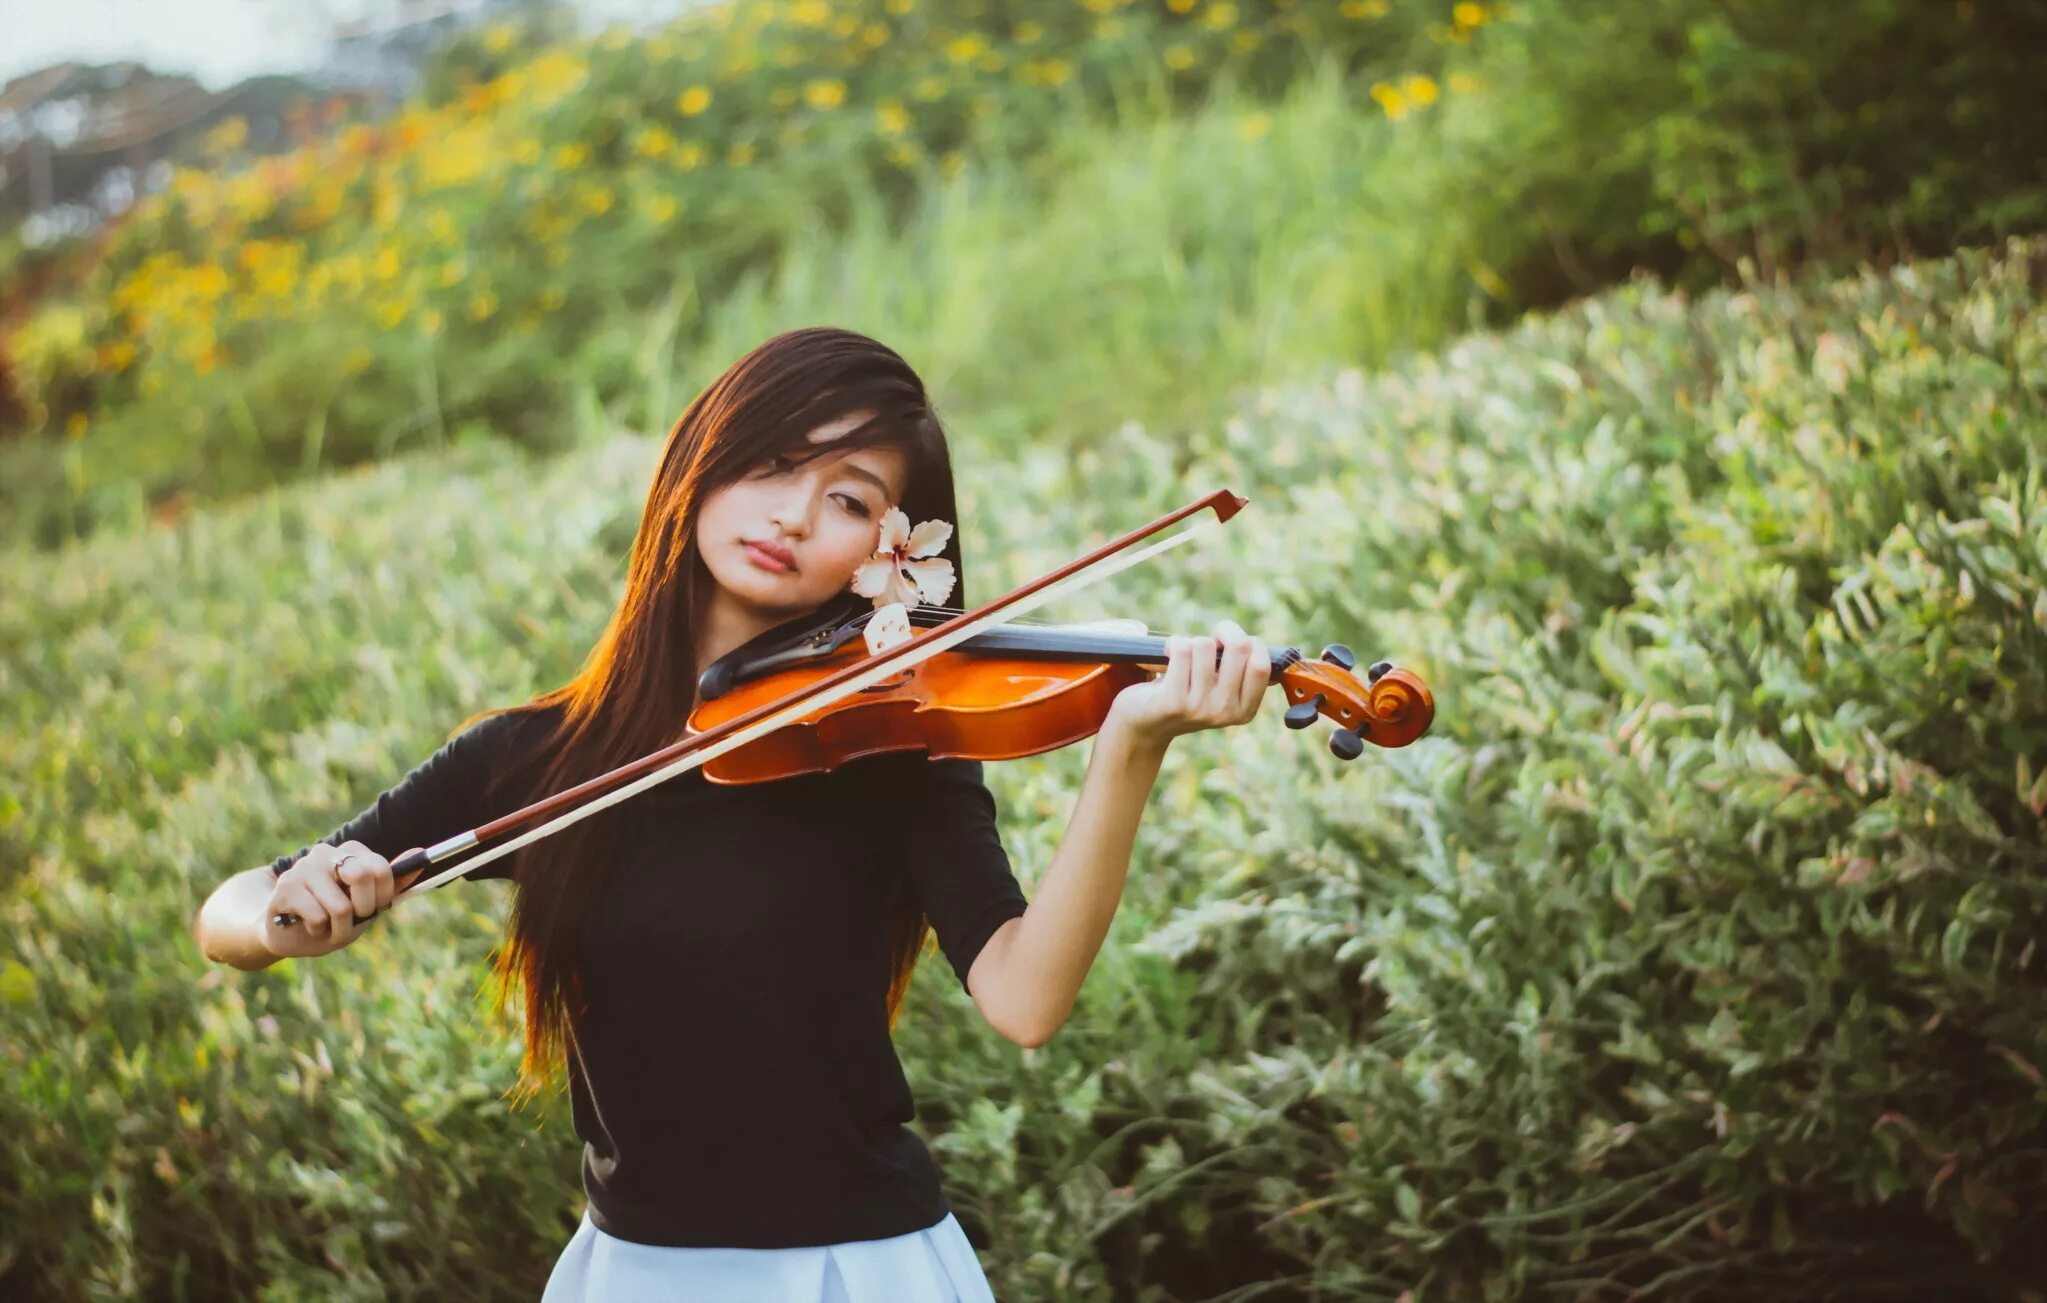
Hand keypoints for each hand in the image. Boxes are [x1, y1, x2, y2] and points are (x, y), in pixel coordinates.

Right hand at [262, 840, 413, 957]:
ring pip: (341, 907)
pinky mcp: (285, 887)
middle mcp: (325, 852)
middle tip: (351, 918)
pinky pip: (319, 917)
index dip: (382, 897)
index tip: (372, 909)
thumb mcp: (367, 904)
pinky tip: (306, 924)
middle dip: (363, 909)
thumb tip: (420, 854)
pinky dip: (319, 931)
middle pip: (361, 876)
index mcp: (349, 852)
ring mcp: (303, 868)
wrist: (284, 933)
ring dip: (339, 929)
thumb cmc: (331, 917)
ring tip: (326, 926)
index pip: (381, 869)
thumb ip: (392, 882)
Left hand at [1106, 618, 1269, 751]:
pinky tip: (1167, 656)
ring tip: (1183, 656)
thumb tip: (1271, 655)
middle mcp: (1224, 712)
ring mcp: (1199, 708)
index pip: (1262, 665)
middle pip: (1239, 647)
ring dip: (1192, 641)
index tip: (1232, 642)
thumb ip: (1242, 676)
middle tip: (1211, 638)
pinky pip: (1181, 649)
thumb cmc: (1186, 697)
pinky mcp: (1173, 701)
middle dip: (1225, 630)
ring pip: (1205, 644)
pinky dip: (1173, 644)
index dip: (1250, 642)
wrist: (1144, 723)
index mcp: (1243, 711)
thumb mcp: (1220, 693)